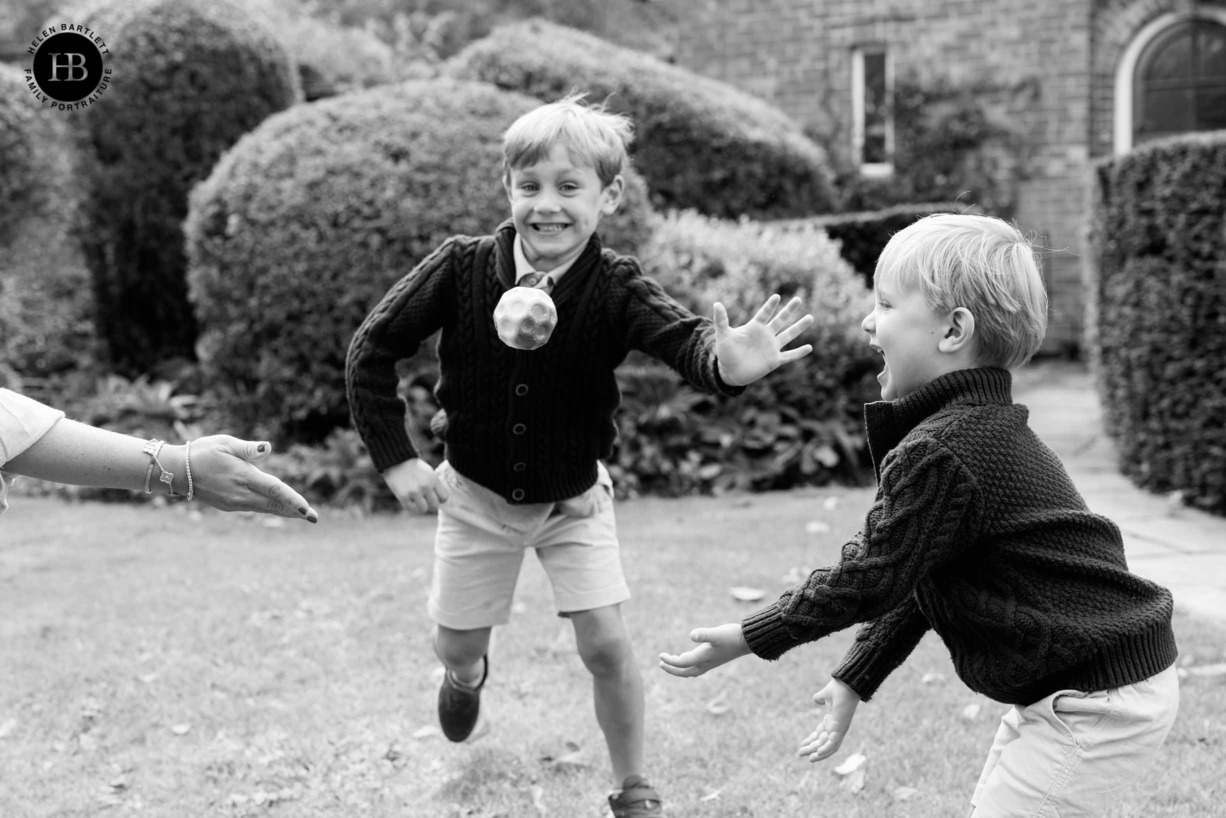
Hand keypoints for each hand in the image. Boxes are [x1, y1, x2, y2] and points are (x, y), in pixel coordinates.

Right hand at [188, 436, 317, 521]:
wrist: (175, 472)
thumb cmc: (202, 452)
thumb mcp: (225, 444)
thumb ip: (249, 449)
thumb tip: (268, 448)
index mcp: (243, 476)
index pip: (275, 490)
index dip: (294, 500)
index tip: (308, 511)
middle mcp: (241, 493)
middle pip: (275, 504)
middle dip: (296, 511)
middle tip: (315, 518)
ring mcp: (234, 502)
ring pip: (266, 508)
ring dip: (285, 511)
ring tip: (302, 514)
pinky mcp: (229, 506)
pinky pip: (256, 508)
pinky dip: (270, 508)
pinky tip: (280, 508)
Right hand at [383, 457, 448, 513]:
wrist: (397, 461)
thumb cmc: (414, 467)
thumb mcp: (429, 472)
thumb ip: (435, 485)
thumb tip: (440, 500)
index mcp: (434, 479)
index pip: (444, 497)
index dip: (440, 499)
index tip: (435, 497)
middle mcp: (425, 487)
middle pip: (435, 505)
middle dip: (431, 504)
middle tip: (426, 500)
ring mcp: (414, 492)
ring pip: (423, 509)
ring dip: (421, 506)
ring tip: (417, 501)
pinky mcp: (403, 496)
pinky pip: (411, 509)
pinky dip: (411, 506)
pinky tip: (409, 501)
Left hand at [658, 623, 751, 676]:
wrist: (747, 641)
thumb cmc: (732, 636)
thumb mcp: (717, 633)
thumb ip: (704, 634)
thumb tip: (691, 635)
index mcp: (703, 658)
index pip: (682, 663)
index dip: (670, 661)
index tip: (660, 656)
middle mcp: (705, 663)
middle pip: (684, 671)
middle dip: (672, 669)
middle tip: (661, 663)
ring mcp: (710, 663)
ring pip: (690, 671)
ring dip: (679, 669)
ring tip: (669, 663)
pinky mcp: (714, 660)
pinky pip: (696, 667)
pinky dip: (688, 665)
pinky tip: (686, 657)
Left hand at [714, 294, 813, 385]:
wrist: (730, 372)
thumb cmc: (725, 352)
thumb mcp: (722, 335)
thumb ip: (721, 320)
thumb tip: (716, 303)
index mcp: (754, 327)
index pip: (764, 314)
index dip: (770, 306)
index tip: (777, 296)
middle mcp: (765, 335)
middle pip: (780, 320)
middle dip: (789, 310)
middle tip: (798, 299)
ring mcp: (771, 347)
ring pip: (788, 335)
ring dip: (799, 327)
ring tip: (810, 317)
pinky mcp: (774, 360)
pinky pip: (789, 356)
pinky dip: (799, 353)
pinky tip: (809, 347)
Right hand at [798, 678, 860, 761]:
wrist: (847, 683)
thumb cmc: (839, 688)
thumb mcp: (825, 695)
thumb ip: (820, 698)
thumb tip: (816, 699)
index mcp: (832, 720)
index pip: (820, 734)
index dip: (810, 740)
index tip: (801, 745)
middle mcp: (836, 727)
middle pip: (822, 742)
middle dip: (811, 748)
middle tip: (800, 753)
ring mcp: (839, 729)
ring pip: (829, 746)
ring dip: (819, 753)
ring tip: (809, 758)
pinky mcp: (841, 728)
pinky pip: (834, 743)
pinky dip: (827, 750)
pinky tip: (818, 753)